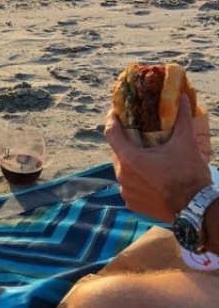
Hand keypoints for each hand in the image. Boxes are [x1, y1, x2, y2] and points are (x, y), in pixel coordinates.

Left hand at [104, 95, 211, 222]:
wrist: (197, 210)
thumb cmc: (189, 175)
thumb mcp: (186, 143)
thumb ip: (181, 119)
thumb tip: (180, 97)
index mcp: (129, 159)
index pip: (110, 133)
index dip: (111, 120)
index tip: (116, 111)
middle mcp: (122, 175)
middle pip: (117, 152)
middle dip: (125, 141)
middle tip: (137, 133)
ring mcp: (125, 191)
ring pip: (122, 169)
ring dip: (131, 161)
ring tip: (146, 155)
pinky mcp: (132, 204)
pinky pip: (129, 186)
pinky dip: (136, 178)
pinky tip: (149, 175)